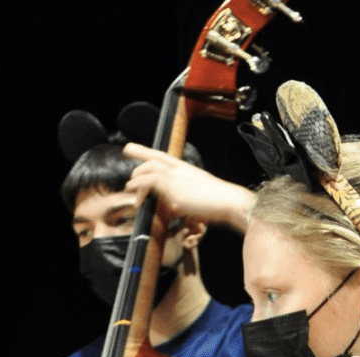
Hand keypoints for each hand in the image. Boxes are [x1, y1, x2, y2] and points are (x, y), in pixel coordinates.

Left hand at [123, 143, 253, 232]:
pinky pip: (150, 182)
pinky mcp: (174, 190)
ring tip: (130, 188)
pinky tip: (136, 196)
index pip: (162, 156)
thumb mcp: (200, 195)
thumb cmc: (219, 202)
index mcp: (186, 170)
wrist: (230, 202)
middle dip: (138, 161)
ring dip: (137, 179)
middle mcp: (180, 171)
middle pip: (154, 159)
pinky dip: (140, 187)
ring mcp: (176, 179)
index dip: (145, 151)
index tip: (131, 148)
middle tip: (129, 173)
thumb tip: (176, 206)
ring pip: (149, 170)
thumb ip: (185, 196)